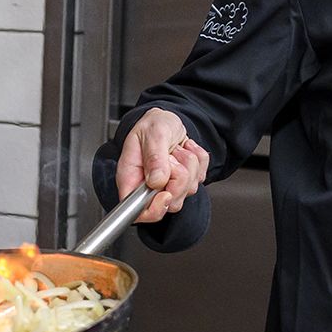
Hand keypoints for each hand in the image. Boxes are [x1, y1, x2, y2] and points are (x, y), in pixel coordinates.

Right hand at [116, 108, 209, 222]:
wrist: (167, 119)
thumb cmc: (153, 125)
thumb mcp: (152, 133)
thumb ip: (154, 157)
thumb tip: (156, 181)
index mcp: (131, 178)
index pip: (138, 212)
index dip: (155, 208)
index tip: (165, 194)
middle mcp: (148, 186)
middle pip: (171, 203)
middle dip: (179, 179)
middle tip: (171, 157)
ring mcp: (167, 186)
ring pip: (188, 191)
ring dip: (189, 165)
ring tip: (176, 150)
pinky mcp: (184, 182)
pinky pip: (200, 179)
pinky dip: (199, 162)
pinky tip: (185, 150)